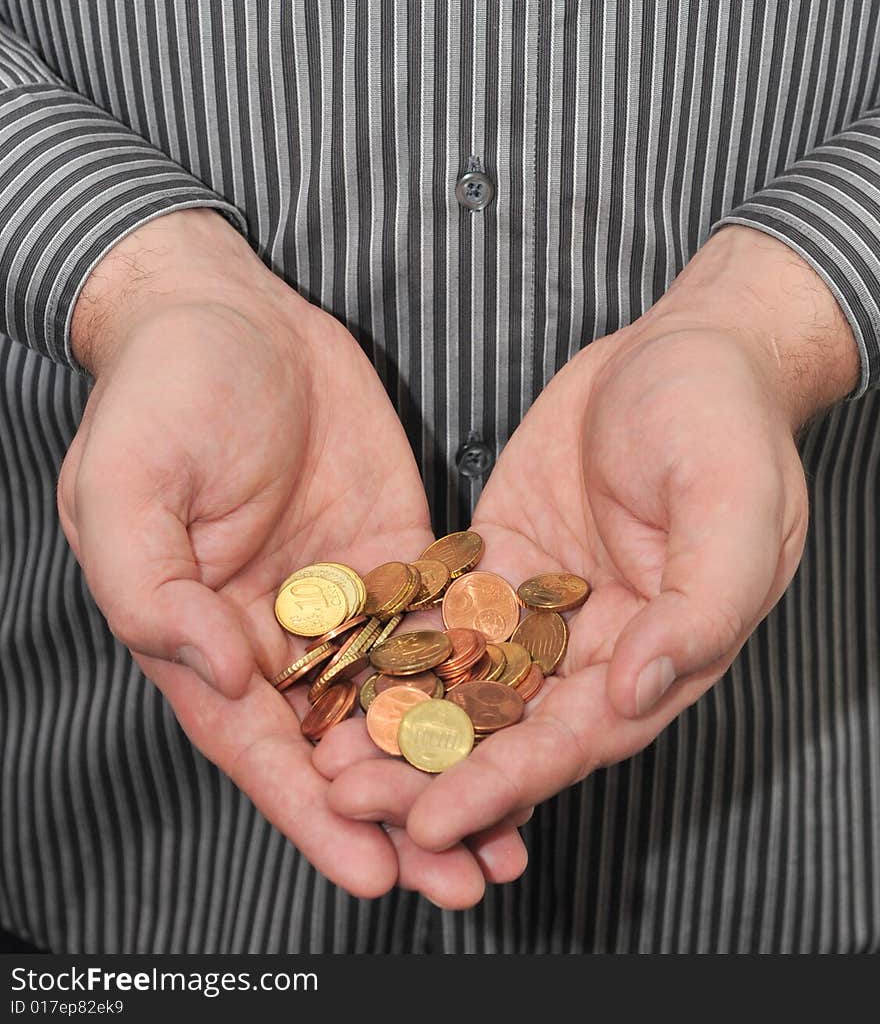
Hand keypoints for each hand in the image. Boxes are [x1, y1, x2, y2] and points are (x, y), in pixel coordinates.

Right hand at [57, 210, 526, 904]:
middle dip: (400, 814)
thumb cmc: (162, 392)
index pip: (260, 746)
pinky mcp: (397, 552)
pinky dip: (476, 683)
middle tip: (470, 878)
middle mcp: (278, 632)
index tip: (371, 873)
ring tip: (513, 832)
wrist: (231, 309)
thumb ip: (152, 588)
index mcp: (204, 633)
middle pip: (340, 746)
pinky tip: (528, 722)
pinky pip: (440, 627)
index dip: (313, 814)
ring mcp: (343, 595)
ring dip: (450, 767)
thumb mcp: (125, 485)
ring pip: (400, 703)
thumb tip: (216, 673)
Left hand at [324, 226, 858, 853]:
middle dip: (430, 768)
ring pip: (465, 680)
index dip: (504, 784)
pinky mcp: (500, 559)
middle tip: (348, 796)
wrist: (682, 349)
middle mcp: (596, 647)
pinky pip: (443, 609)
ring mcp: (541, 605)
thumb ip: (700, 606)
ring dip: (400, 720)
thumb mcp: (734, 507)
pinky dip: (394, 641)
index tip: (431, 822)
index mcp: (661, 654)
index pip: (574, 738)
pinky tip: (336, 663)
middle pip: (508, 727)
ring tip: (322, 753)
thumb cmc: (725, 423)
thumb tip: (639, 691)